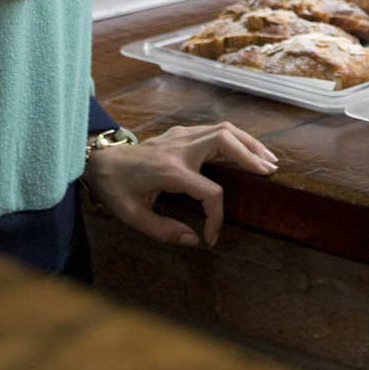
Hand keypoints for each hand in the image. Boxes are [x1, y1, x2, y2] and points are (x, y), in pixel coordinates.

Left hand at [83, 121, 276, 247]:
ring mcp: (181, 136)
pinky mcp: (181, 133)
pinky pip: (215, 129)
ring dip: (249, 143)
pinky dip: (236, 138)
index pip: (210, 192)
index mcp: (169, 171)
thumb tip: (194, 241)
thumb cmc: (114, 189)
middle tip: (269, 172)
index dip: (216, 217)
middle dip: (250, 156)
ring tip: (268, 159)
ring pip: (224, 129)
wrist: (99, 161)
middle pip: (225, 140)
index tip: (212, 237)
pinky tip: (247, 150)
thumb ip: (164, 231)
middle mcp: (179, 148)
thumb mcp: (132, 217)